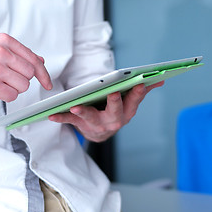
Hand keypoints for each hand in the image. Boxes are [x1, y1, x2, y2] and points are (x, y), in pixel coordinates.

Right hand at [0, 33, 51, 104]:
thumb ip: (18, 55)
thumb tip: (40, 61)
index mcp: (3, 41)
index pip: (33, 58)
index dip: (43, 73)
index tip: (47, 82)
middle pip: (30, 73)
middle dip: (22, 80)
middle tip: (7, 80)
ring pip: (23, 85)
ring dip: (13, 89)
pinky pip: (12, 96)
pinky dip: (6, 97)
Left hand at [48, 81, 163, 142]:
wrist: (98, 132)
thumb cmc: (113, 110)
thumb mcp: (129, 102)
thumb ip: (141, 90)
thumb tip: (160, 79)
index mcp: (127, 112)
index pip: (134, 100)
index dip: (137, 93)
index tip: (140, 83)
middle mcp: (113, 120)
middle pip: (115, 112)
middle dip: (114, 103)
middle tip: (113, 94)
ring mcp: (96, 124)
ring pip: (91, 118)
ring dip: (83, 112)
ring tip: (75, 107)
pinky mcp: (81, 125)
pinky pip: (70, 122)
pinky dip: (60, 118)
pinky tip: (51, 115)